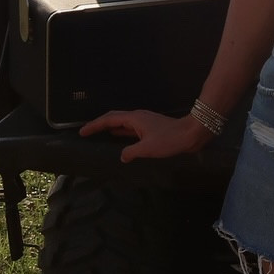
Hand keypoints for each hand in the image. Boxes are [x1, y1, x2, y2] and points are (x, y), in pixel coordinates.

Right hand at [79, 108, 209, 160]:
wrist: (191, 134)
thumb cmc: (169, 140)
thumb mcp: (148, 149)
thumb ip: (131, 152)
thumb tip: (122, 156)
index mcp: (134, 119)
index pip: (109, 119)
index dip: (95, 125)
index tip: (83, 131)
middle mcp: (138, 117)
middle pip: (114, 118)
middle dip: (100, 124)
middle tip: (87, 132)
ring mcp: (145, 122)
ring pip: (123, 123)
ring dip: (111, 128)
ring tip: (100, 135)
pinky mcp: (151, 128)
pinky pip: (131, 129)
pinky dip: (122, 133)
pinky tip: (120, 139)